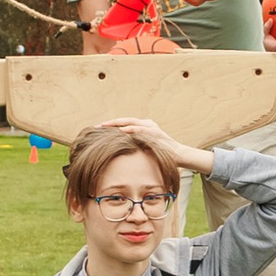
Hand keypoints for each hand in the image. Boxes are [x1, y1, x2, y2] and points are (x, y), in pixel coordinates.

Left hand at [95, 115, 211, 176]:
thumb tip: (122, 151)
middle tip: (97, 126)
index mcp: (145, 126)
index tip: (100, 129)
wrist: (179, 155)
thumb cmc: (162, 154)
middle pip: (124, 120)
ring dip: (116, 124)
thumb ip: (137, 146)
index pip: (125, 124)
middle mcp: (147, 124)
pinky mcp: (153, 132)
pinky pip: (137, 129)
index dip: (113, 126)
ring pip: (129, 122)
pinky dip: (127, 130)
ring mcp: (150, 127)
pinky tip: (118, 132)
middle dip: (110, 123)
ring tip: (104, 127)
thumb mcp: (147, 148)